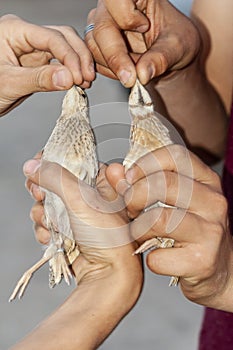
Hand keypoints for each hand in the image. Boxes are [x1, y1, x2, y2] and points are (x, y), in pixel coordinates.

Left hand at [0, 14, 94, 115]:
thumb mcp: (9, 83)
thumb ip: (38, 79)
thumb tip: (67, 77)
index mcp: (14, 31)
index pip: (52, 37)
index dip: (69, 57)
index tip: (79, 76)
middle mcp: (25, 36)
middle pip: (63, 37)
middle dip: (78, 57)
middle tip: (87, 78)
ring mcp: (32, 49)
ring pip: (65, 49)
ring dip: (78, 64)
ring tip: (85, 82)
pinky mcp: (37, 63)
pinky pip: (60, 63)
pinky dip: (71, 72)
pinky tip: (77, 82)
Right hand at [18, 157, 142, 348]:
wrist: (109, 275)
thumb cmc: (106, 235)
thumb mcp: (80, 199)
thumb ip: (54, 178)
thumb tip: (31, 165)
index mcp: (100, 180)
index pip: (72, 161)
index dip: (52, 161)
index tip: (37, 164)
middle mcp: (89, 196)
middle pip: (54, 182)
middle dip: (42, 190)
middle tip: (38, 194)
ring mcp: (77, 215)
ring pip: (47, 204)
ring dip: (42, 214)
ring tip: (51, 224)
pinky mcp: (68, 232)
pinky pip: (47, 224)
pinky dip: (46, 230)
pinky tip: (53, 238)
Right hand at [85, 0, 199, 86]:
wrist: (170, 56)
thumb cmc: (176, 41)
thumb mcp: (178, 47)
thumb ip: (161, 59)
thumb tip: (142, 74)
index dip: (126, 15)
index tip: (144, 27)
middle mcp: (114, 8)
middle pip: (102, 28)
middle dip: (116, 57)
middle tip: (132, 78)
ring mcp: (103, 24)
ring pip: (94, 46)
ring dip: (113, 66)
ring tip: (135, 73)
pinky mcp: (98, 43)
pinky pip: (93, 59)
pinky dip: (109, 71)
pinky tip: (125, 74)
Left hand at [106, 145, 232, 311]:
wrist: (219, 270)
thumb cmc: (191, 232)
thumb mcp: (173, 201)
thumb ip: (141, 183)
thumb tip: (112, 171)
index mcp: (206, 180)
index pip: (175, 155)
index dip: (144, 164)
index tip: (129, 179)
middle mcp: (213, 202)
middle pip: (164, 183)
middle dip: (134, 195)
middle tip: (129, 209)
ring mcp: (210, 232)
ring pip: (158, 219)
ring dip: (137, 229)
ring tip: (139, 234)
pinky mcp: (202, 261)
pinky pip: (158, 257)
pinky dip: (149, 259)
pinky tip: (157, 257)